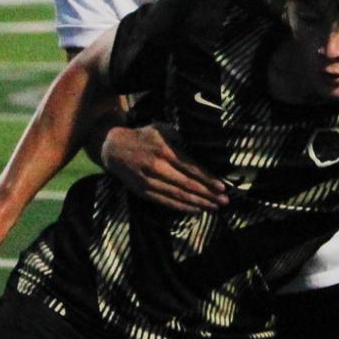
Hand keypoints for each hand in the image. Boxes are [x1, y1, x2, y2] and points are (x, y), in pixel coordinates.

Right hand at [102, 122, 228, 214]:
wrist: (114, 149)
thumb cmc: (143, 137)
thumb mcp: (161, 128)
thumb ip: (179, 137)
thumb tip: (199, 147)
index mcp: (164, 151)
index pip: (190, 168)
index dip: (207, 179)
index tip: (222, 186)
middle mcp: (157, 167)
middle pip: (187, 185)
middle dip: (208, 194)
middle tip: (224, 201)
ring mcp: (149, 182)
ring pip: (177, 196)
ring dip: (198, 203)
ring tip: (214, 207)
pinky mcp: (143, 192)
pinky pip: (166, 202)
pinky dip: (182, 208)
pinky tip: (196, 210)